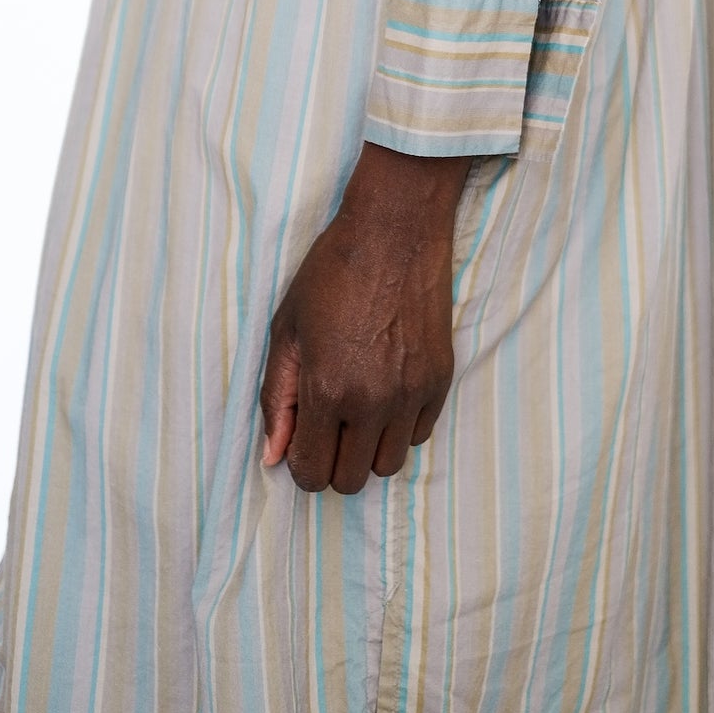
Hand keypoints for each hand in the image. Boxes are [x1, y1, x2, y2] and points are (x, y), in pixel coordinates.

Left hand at [259, 141, 473, 493]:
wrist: (395, 232)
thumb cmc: (332, 274)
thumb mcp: (288, 331)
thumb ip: (278, 398)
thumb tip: (273, 456)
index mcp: (327, 389)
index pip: (313, 473)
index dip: (302, 463)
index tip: (303, 439)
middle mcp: (373, 401)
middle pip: (352, 479)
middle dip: (334, 461)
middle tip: (329, 425)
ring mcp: (412, 392)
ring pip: (389, 465)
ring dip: (369, 448)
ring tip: (359, 410)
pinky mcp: (440, 379)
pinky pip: (419, 435)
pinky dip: (400, 426)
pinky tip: (387, 390)